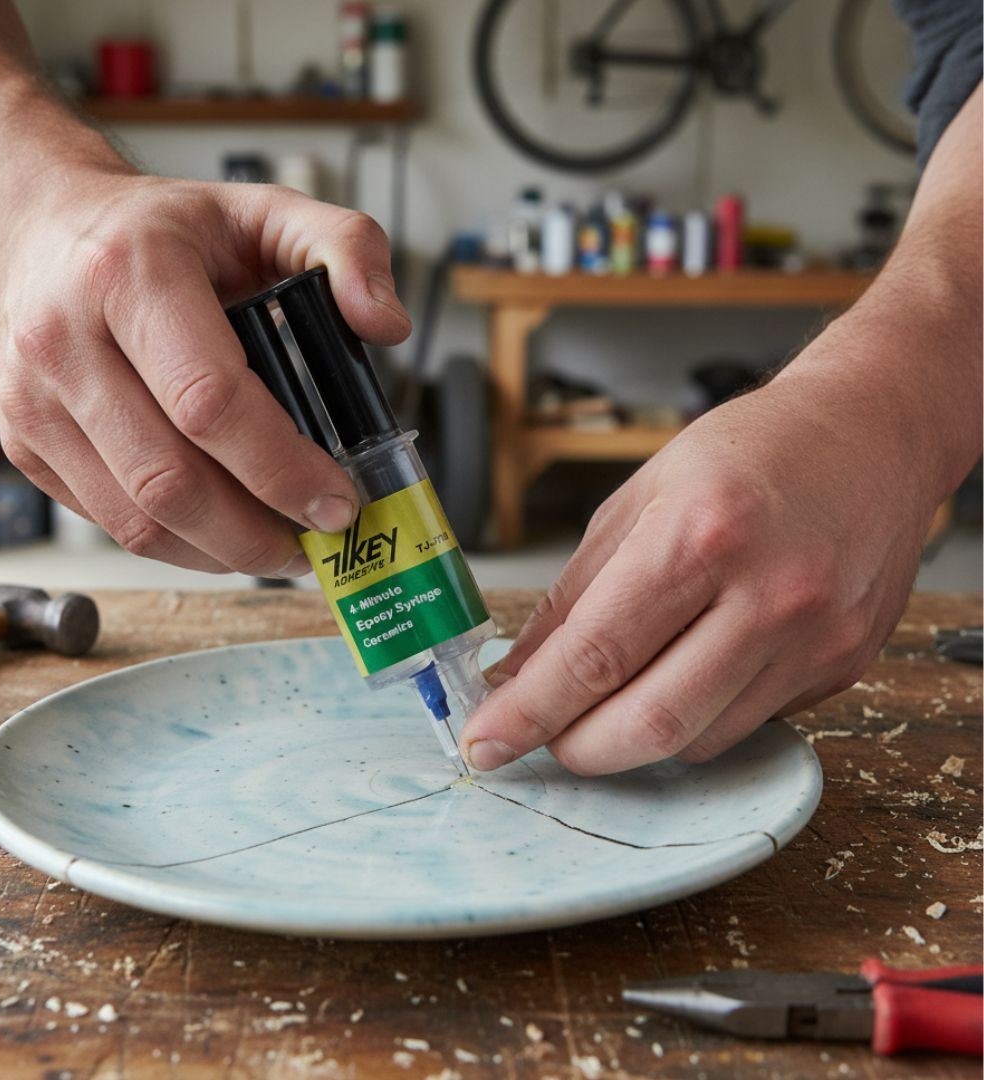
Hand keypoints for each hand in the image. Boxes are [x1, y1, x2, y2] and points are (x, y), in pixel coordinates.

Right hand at [0, 173, 410, 573]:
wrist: (43, 233)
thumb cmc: (163, 232)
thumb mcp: (267, 209)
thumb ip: (347, 248)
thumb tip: (387, 324)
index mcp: (132, 274)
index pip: (209, 399)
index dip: (281, 468)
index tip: (337, 501)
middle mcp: (66, 339)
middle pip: (170, 479)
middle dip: (257, 532)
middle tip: (316, 540)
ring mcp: (36, 400)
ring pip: (137, 518)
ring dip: (222, 551)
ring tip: (279, 544)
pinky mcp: (26, 444)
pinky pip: (111, 524)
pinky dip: (180, 545)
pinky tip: (224, 532)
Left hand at [460, 371, 931, 774]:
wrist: (874, 434)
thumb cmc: (751, 450)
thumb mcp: (639, 497)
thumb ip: (573, 595)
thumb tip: (520, 672)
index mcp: (701, 533)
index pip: (595, 654)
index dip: (528, 711)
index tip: (485, 741)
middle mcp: (769, 594)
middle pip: (649, 721)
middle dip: (577, 747)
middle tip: (542, 735)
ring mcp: (815, 638)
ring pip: (697, 739)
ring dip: (634, 736)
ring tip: (611, 696)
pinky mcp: (843, 666)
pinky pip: (747, 724)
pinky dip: (695, 718)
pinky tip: (685, 674)